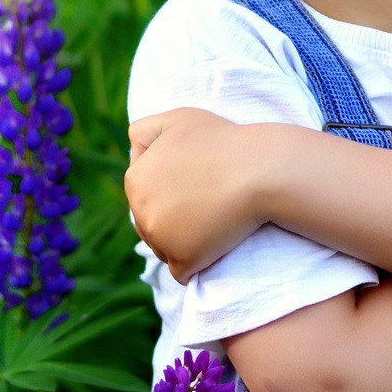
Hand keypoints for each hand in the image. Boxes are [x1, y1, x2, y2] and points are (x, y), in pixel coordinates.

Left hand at [125, 109, 278, 281]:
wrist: (260, 170)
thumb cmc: (224, 142)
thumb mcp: (177, 119)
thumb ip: (145, 132)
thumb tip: (131, 156)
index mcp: (134, 179)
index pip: (146, 198)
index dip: (173, 193)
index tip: (199, 184)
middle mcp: (139, 211)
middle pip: (152, 227)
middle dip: (176, 220)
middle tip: (210, 203)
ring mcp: (159, 238)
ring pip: (165, 250)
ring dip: (187, 242)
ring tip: (215, 220)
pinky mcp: (182, 259)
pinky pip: (183, 271)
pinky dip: (199, 263)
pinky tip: (218, 242)